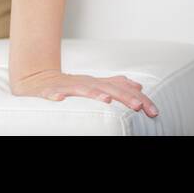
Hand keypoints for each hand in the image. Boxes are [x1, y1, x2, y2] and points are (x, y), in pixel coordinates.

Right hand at [11, 69, 159, 117]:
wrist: (39, 80)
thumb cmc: (71, 86)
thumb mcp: (96, 85)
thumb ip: (116, 85)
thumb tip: (139, 86)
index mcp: (99, 84)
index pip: (123, 91)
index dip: (139, 100)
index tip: (154, 112)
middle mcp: (87, 83)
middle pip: (108, 89)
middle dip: (124, 97)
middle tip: (138, 106)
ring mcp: (68, 86)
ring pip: (82, 89)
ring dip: (94, 94)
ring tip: (107, 100)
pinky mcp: (50, 91)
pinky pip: (53, 93)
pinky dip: (56, 95)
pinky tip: (60, 99)